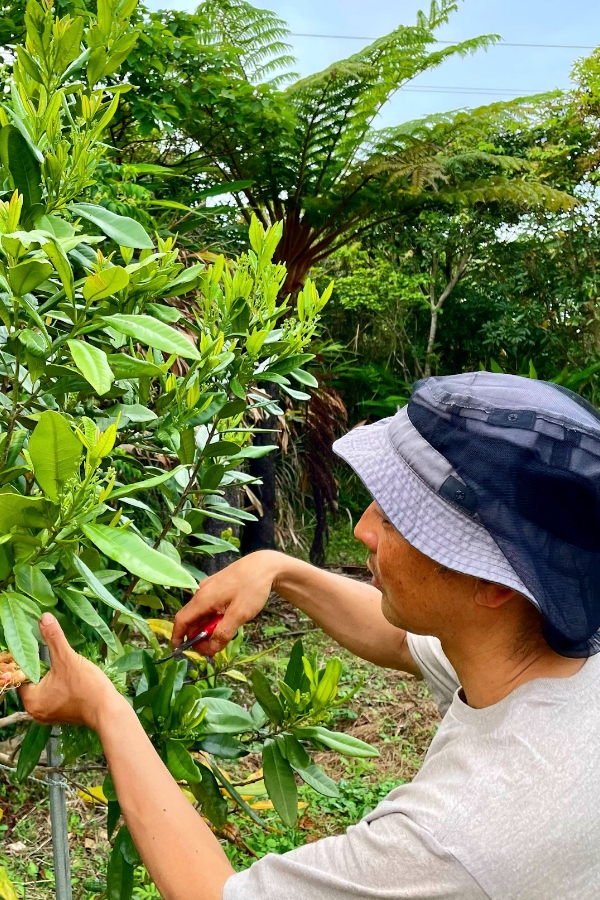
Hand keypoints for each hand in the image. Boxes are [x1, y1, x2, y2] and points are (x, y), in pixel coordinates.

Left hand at [19, 613, 120, 730]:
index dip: (31, 659)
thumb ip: (53, 637)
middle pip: (33, 681)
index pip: (22, 674)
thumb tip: (44, 617)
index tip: (41, 648)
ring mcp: (49, 715)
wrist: (108, 710)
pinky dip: (60, 685)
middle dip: (44, 666)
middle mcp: (36, 711)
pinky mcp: (61, 715)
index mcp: (31, 700)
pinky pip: (54, 695)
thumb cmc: (86, 687)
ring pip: (45, 687)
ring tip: (65, 664)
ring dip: (53, 675)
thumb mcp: (67, 658)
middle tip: (56, 655)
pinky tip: (71, 678)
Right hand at [172, 550, 281, 655]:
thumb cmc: (252, 587)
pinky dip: (213, 617)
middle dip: (198, 636)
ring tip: (223, 635)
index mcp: (203, 598)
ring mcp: (209, 587)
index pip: (181, 620)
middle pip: (192, 618)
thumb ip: (223, 633)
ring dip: (207, 627)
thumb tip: (210, 649)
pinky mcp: (218, 586)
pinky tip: (227, 621)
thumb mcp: (239, 614)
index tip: (180, 651)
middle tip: (213, 648)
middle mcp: (202, 592)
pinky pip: (209, 606)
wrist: (265, 565)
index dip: (178, 637)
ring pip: (201, 613)